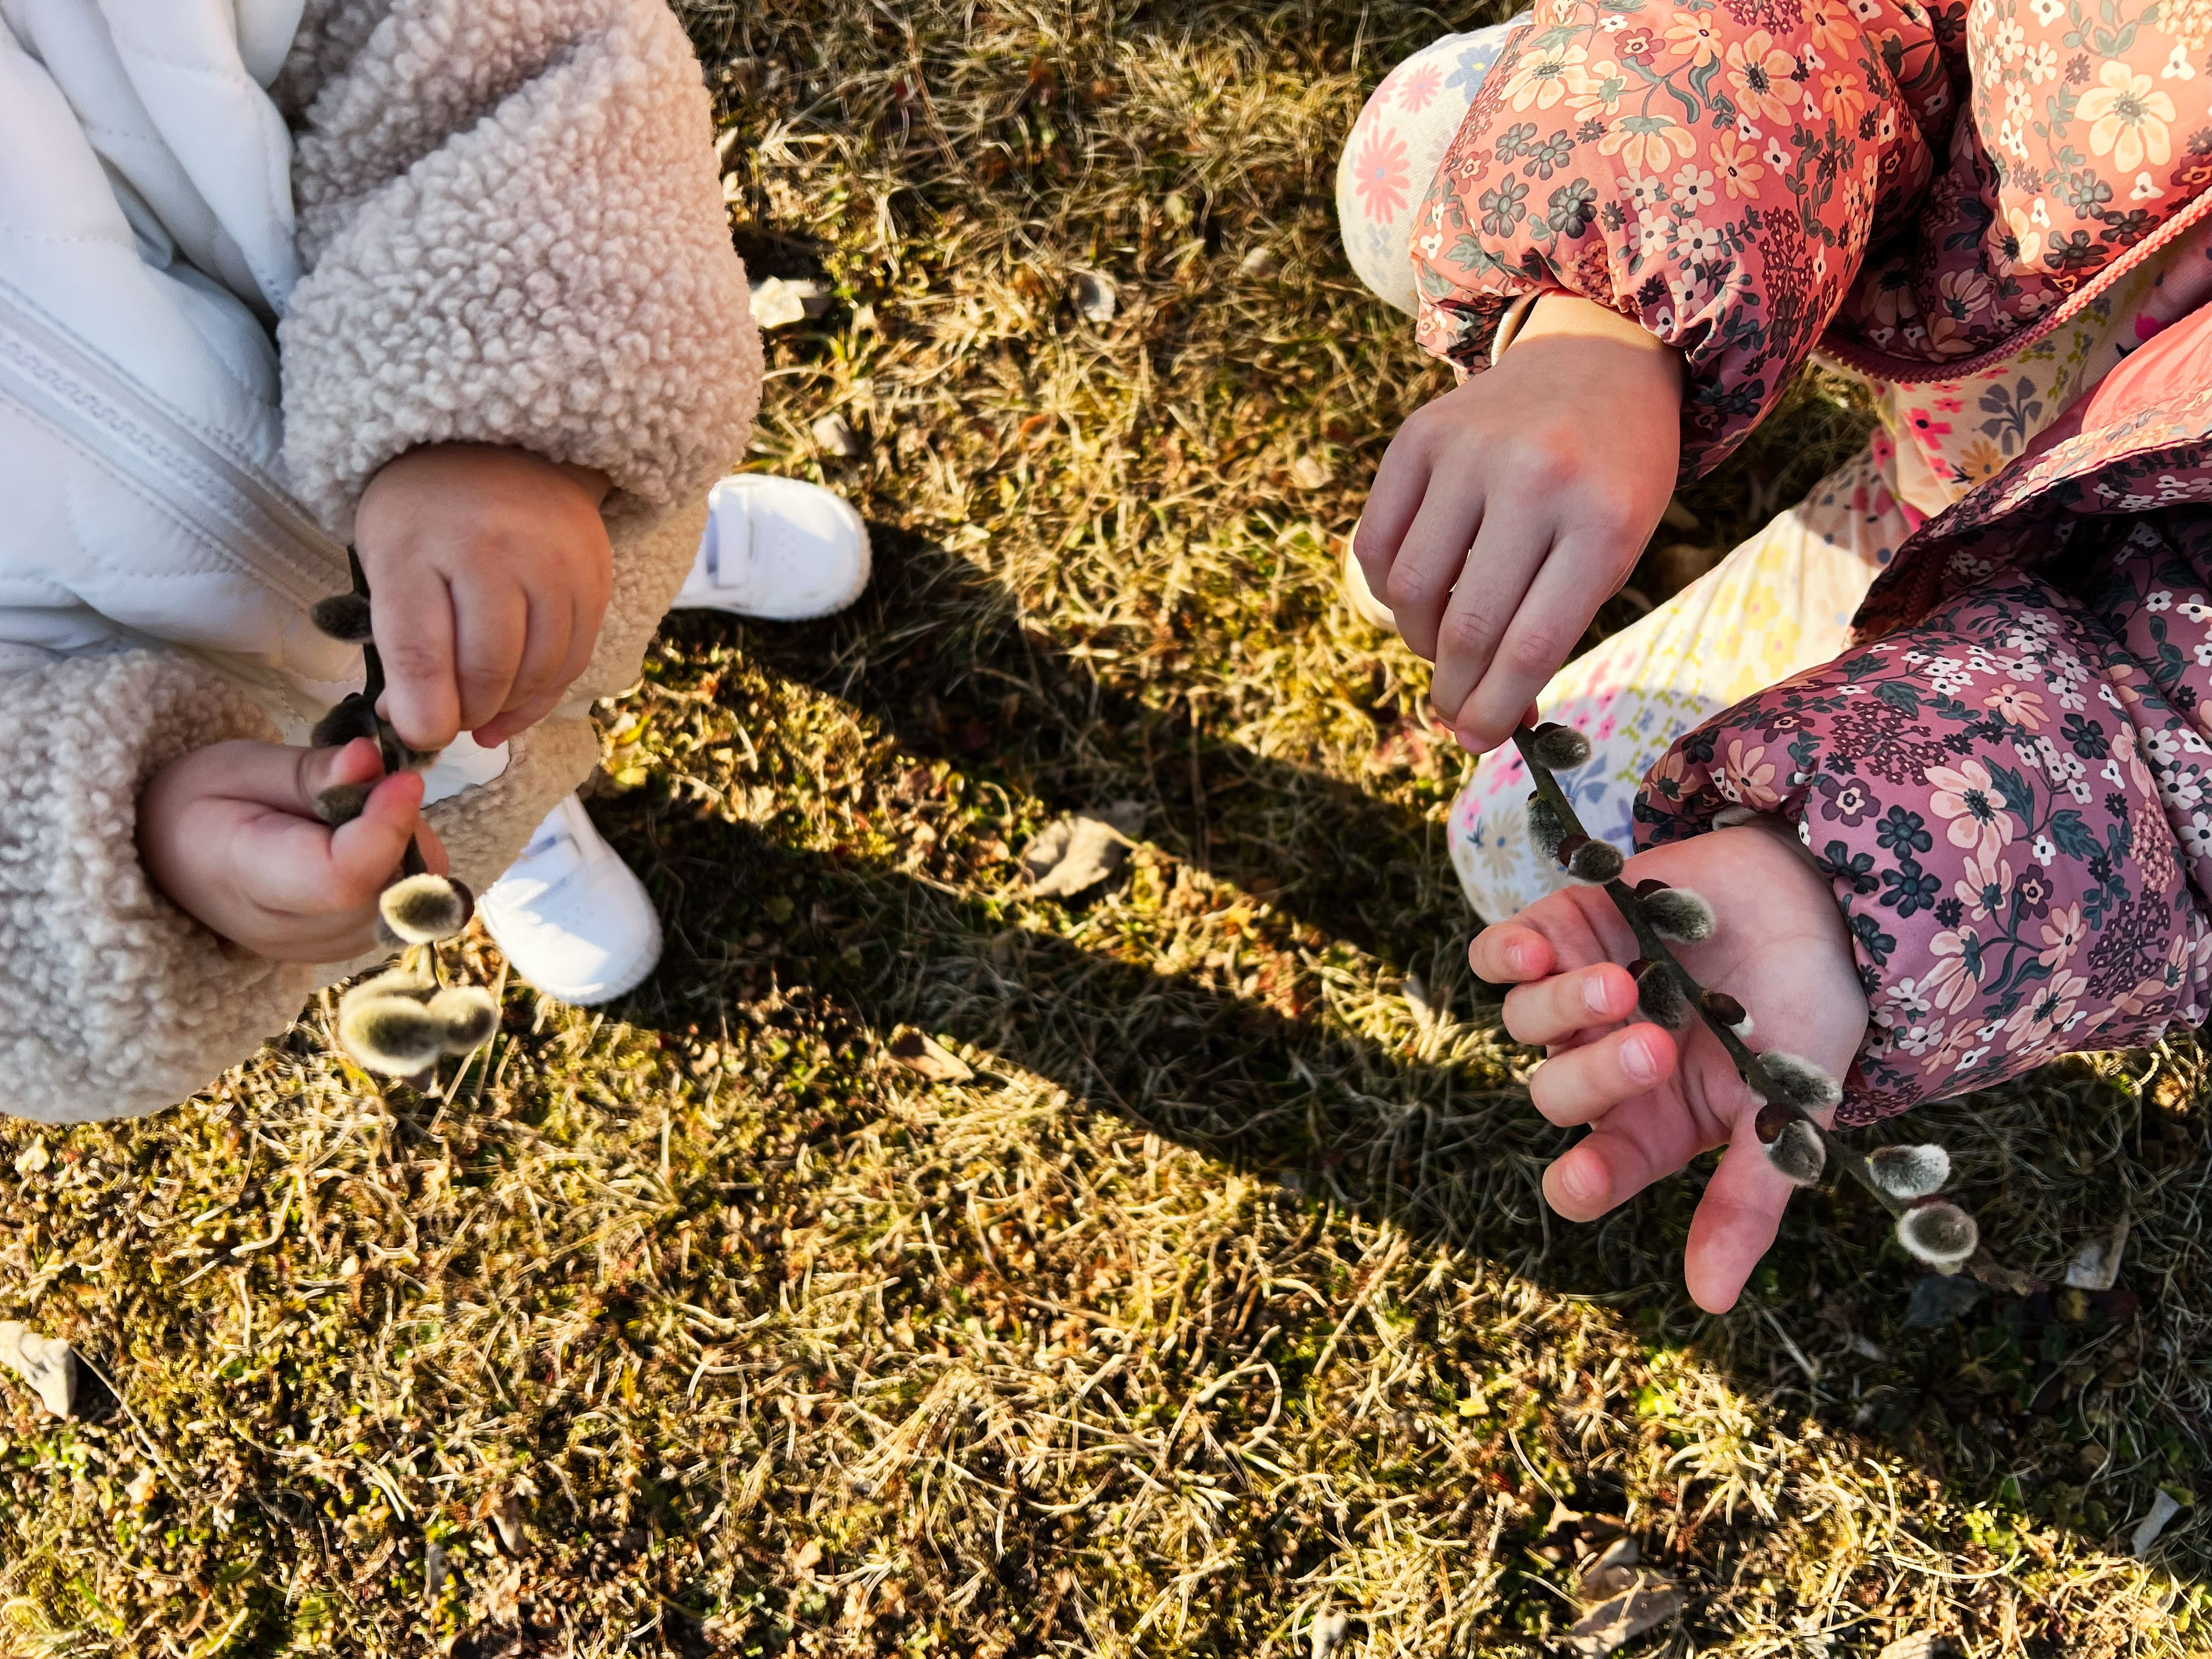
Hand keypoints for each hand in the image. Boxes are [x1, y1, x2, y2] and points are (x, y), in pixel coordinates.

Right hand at [138, 736, 447, 961]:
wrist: (171, 858)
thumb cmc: (201, 803)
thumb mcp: (240, 767)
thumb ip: (312, 771)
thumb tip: (373, 761)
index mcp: (245, 880)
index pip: (341, 880)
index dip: (385, 830)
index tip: (404, 780)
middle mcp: (290, 933)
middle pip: (389, 890)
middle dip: (401, 830)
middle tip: (366, 789)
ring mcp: (323, 950)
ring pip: (410, 899)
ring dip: (405, 847)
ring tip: (354, 817)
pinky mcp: (348, 948)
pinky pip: (406, 906)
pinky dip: (399, 866)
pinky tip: (360, 844)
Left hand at [354, 443, 613, 751]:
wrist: (495, 448)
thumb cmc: (425, 515)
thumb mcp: (387, 565)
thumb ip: (401, 648)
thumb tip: (422, 730)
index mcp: (424, 540)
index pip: (421, 651)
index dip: (420, 712)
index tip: (416, 736)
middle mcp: (499, 545)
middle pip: (489, 669)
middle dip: (466, 712)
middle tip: (447, 719)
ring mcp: (557, 558)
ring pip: (539, 670)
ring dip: (508, 707)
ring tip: (481, 712)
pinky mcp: (596, 573)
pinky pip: (576, 657)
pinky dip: (545, 692)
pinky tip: (517, 703)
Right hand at [1355, 293, 1682, 754]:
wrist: (1598, 359)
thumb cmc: (1613, 475)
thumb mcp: (1618, 546)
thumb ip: (1555, 625)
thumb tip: (1489, 719)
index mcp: (1602, 520)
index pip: (1532, 645)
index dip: (1496, 709)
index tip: (1477, 741)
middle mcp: (1535, 480)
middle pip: (1467, 627)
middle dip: (1455, 691)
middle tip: (1455, 714)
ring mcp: (1471, 452)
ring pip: (1410, 590)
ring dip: (1418, 641)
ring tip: (1442, 646)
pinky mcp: (1421, 436)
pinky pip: (1376, 541)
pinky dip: (1387, 589)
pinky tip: (1416, 596)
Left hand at [1469, 823, 1867, 1311]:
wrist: (1820, 900)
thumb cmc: (1808, 1010)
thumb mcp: (1790, 1111)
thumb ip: (1746, 1199)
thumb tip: (1710, 1300)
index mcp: (1651, 1124)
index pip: (1587, 1175)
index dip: (1577, 1182)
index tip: (1587, 1175)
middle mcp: (1605, 1066)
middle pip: (1555, 1094)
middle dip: (1596, 1075)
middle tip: (1656, 1043)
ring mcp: (1579, 997)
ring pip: (1525, 1022)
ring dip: (1565, 1008)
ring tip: (1623, 985)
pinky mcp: (1567, 929)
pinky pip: (1499, 955)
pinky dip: (1506, 955)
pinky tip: (1536, 951)